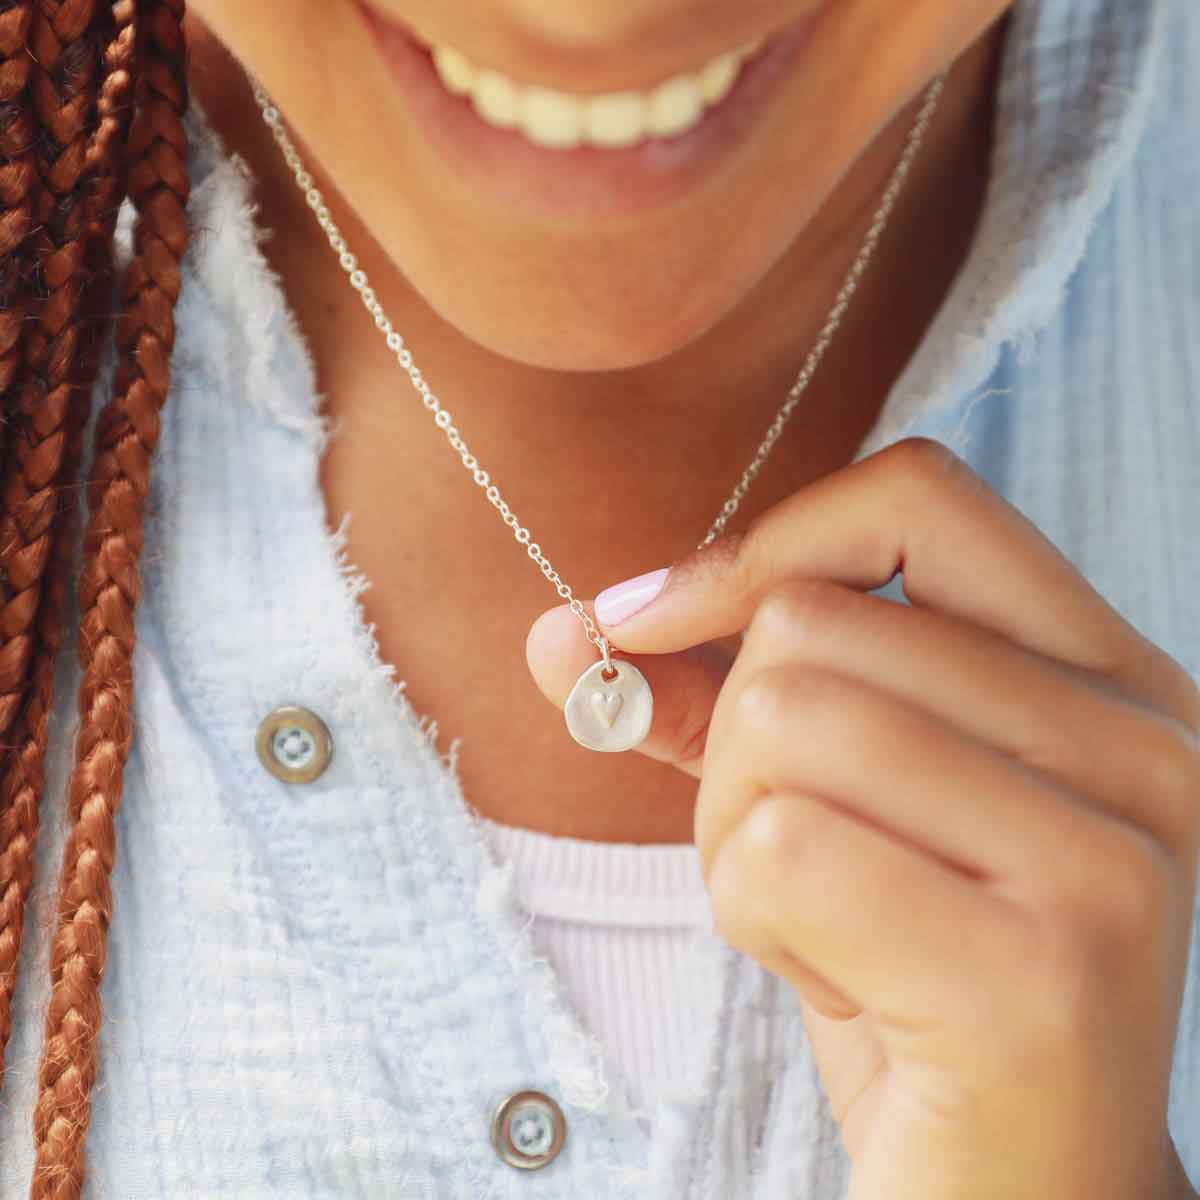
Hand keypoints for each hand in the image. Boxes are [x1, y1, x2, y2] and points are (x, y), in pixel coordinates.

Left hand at [527, 438, 1199, 1199]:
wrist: (1013, 1190)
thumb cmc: (908, 974)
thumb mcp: (816, 801)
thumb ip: (699, 698)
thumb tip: (560, 630)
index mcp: (1106, 681)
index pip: (917, 497)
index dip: (762, 545)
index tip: (651, 620)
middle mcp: (1140, 749)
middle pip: (808, 625)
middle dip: (730, 748)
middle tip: (790, 856)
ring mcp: (1105, 860)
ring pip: (777, 724)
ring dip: (735, 838)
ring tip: (821, 920)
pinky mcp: (1040, 976)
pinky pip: (776, 852)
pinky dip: (754, 920)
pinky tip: (841, 983)